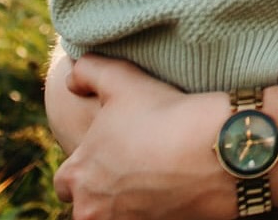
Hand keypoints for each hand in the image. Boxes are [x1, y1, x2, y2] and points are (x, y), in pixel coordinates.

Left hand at [53, 55, 229, 219]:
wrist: (212, 151)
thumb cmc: (163, 114)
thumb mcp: (121, 79)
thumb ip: (87, 71)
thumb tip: (71, 80)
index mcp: (77, 175)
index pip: (66, 180)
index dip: (86, 164)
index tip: (111, 150)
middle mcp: (91, 209)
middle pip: (88, 206)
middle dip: (103, 191)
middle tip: (133, 167)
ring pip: (116, 215)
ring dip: (127, 202)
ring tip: (156, 176)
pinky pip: (145, 219)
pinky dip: (152, 210)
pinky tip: (171, 189)